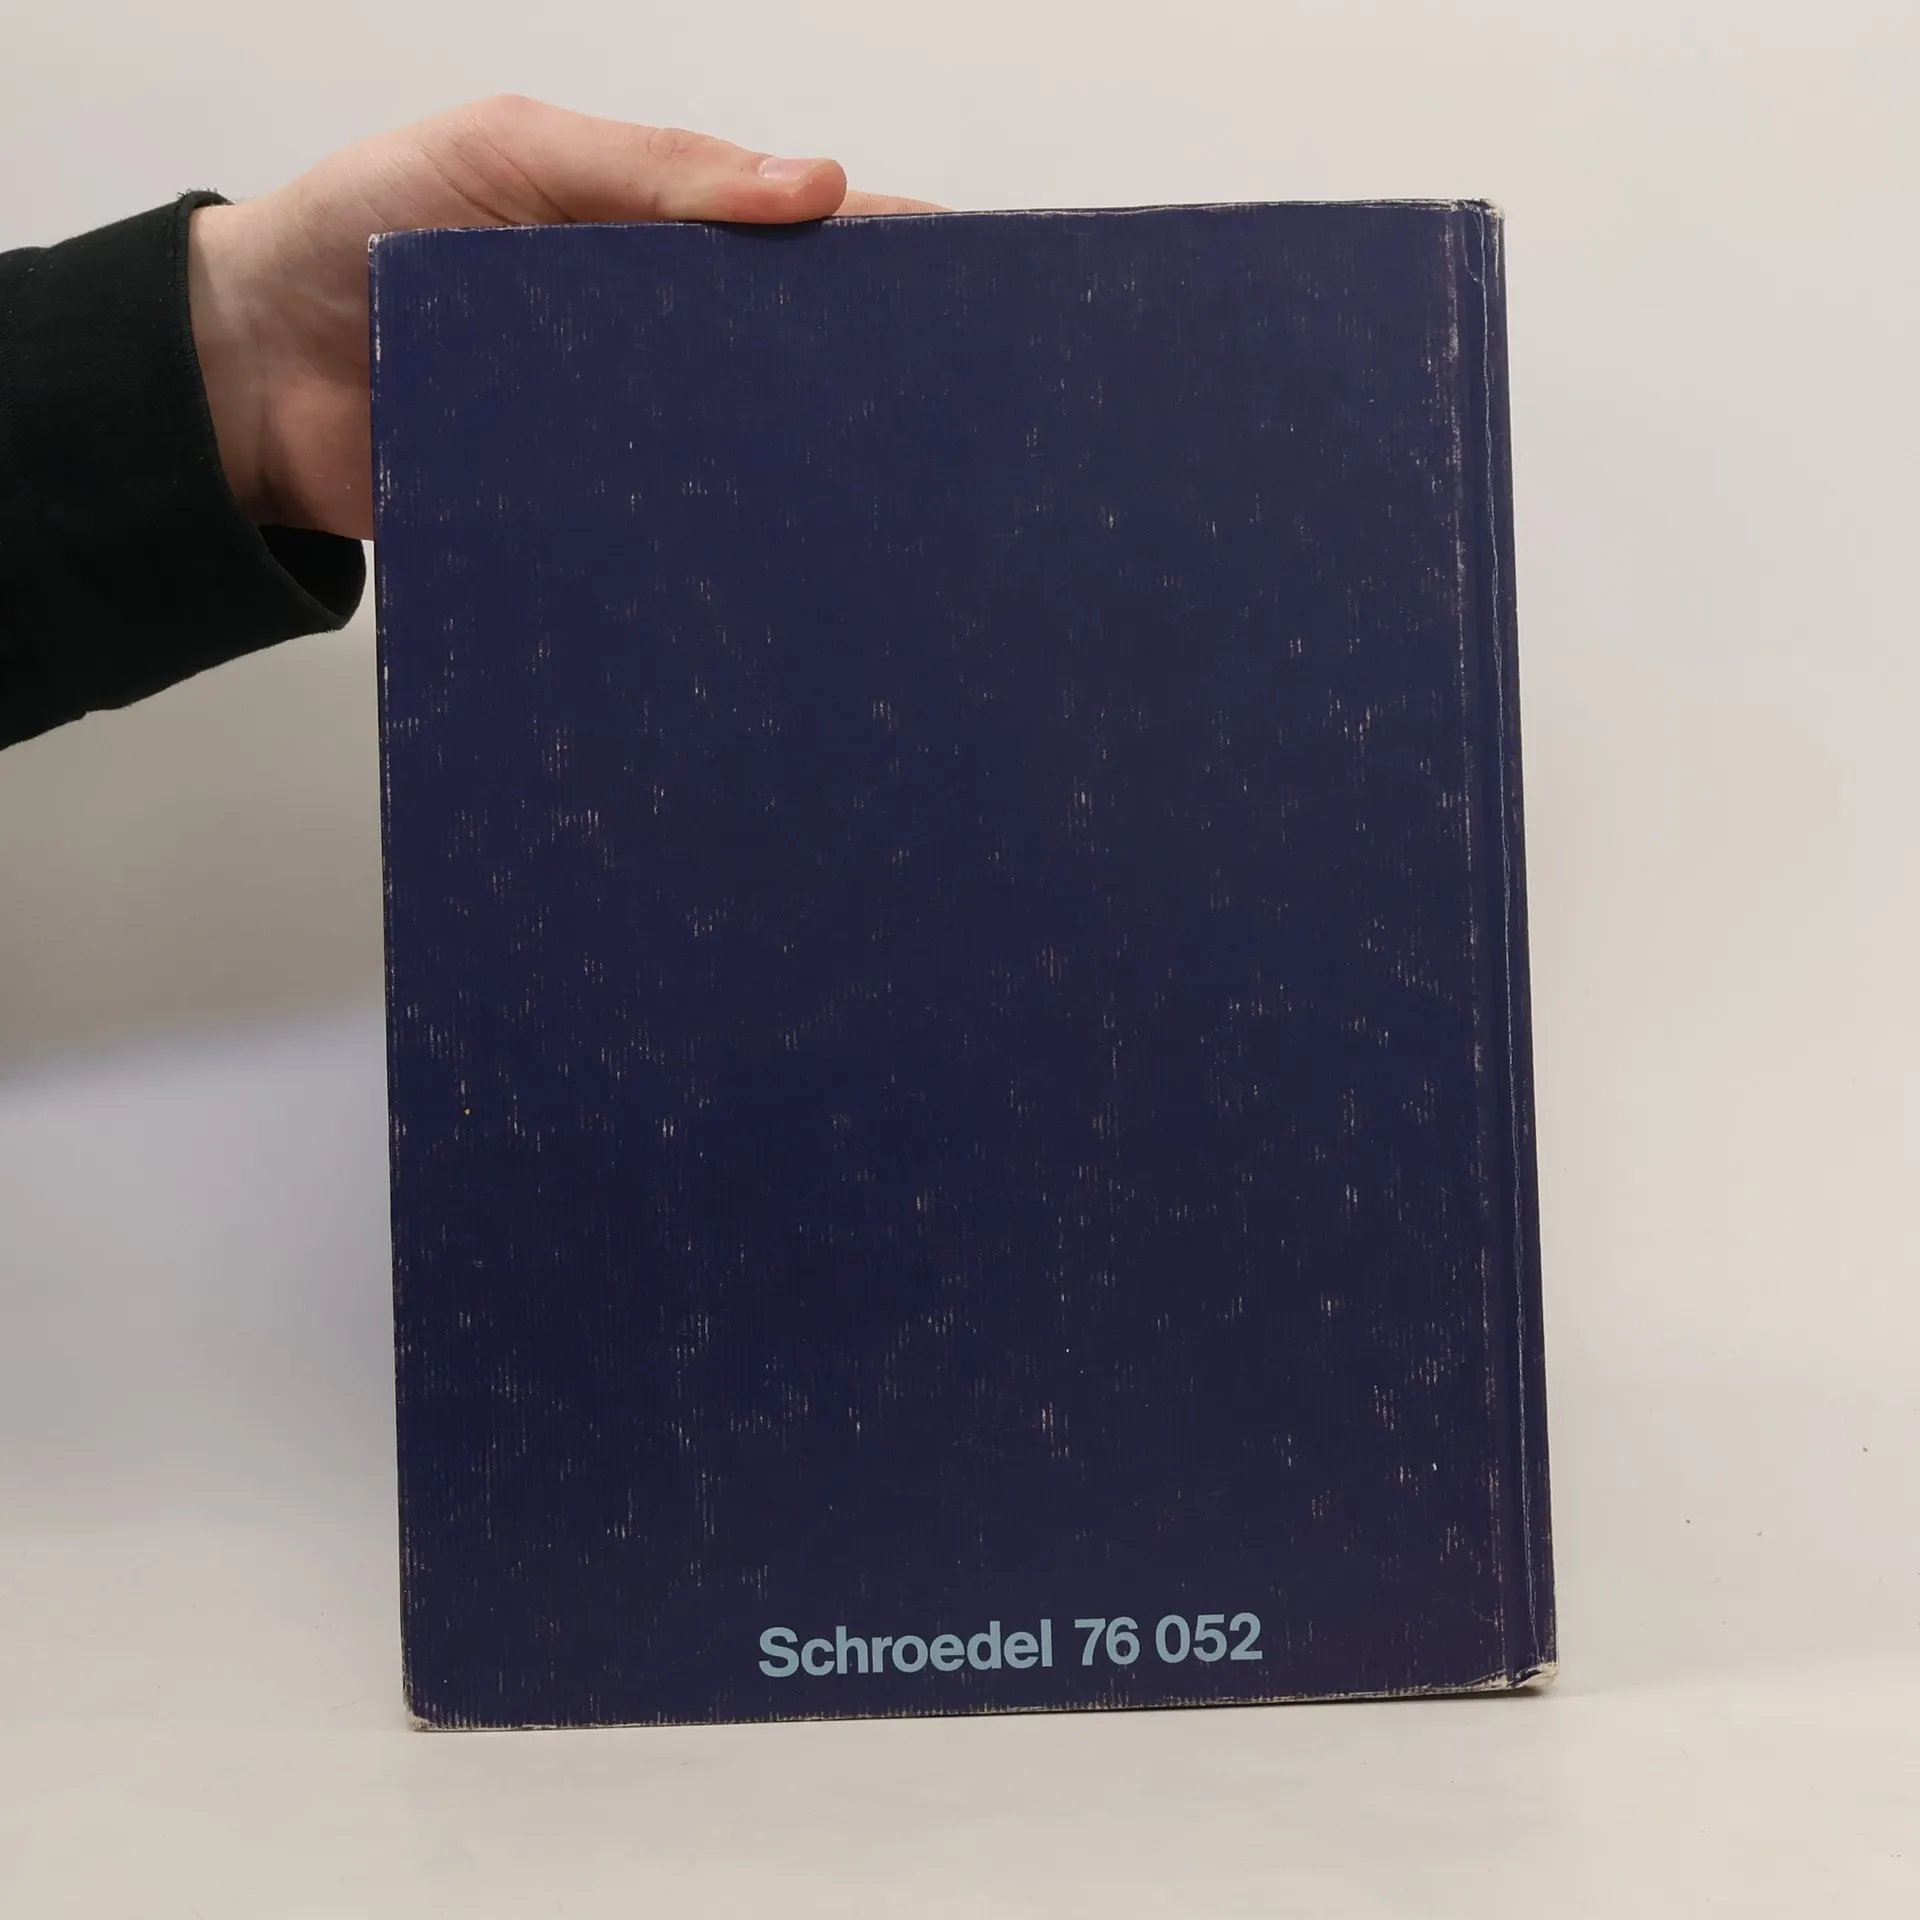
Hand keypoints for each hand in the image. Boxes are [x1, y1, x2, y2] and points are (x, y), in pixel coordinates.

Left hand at [186, 96, 940, 540]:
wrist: (246, 372)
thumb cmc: (361, 228)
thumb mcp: (509, 152)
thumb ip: (652, 169)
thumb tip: (814, 186)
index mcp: (644, 245)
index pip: (786, 241)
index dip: (875, 251)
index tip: (962, 270)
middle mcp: (648, 347)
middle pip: (781, 359)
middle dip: (863, 377)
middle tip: (951, 409)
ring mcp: (620, 439)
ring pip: (736, 456)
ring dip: (803, 473)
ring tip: (892, 499)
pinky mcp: (580, 518)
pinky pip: (662, 535)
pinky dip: (715, 547)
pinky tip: (778, 563)